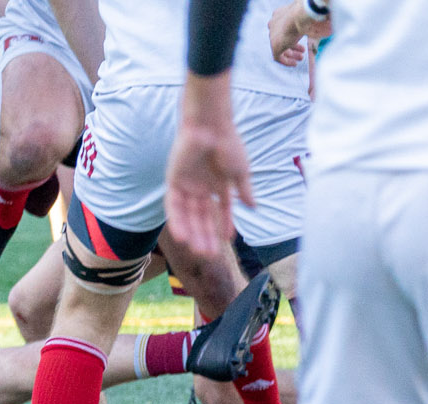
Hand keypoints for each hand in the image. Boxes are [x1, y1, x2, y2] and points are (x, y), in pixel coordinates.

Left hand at [165, 77, 254, 259]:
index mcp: (217, 184)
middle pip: (203, 217)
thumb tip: (254, 208)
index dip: (224, 224)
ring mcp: (186, 185)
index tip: (229, 239)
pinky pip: (174, 207)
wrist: (212, 125)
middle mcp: (200, 187)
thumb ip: (244, 190)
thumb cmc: (228, 143)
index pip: (220, 210)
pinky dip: (178, 222)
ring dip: (194, 233)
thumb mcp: (240, 171)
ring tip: (199, 250)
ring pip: (189, 216)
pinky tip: (183, 237)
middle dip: (207, 235)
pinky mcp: (173, 182)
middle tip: (211, 254)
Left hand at [268, 1, 329, 64]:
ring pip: (280, 48)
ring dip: (291, 54)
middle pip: (282, 38)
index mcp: (280, 15)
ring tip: (301, 58)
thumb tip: (323, 29)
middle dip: (293, 46)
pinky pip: (278, 57)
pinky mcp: (274, 46)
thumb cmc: (309, 12)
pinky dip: (286, 61)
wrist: (302, 14)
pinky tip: (294, 64)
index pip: (283, 28)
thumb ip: (308, 24)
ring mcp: (273, 35)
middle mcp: (274, 24)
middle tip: (302, 52)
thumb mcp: (307, 18)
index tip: (302, 41)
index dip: (293, 36)